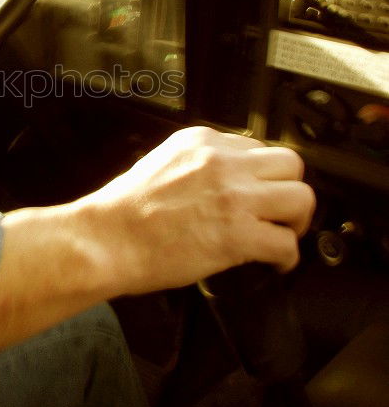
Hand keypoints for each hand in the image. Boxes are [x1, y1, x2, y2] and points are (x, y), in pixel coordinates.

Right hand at [72, 126, 315, 294]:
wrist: (106, 240)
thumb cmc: (121, 211)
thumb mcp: (160, 162)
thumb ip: (195, 165)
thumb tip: (217, 182)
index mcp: (202, 142)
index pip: (256, 147)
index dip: (261, 175)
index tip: (257, 192)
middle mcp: (223, 163)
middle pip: (290, 165)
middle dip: (289, 189)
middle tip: (281, 211)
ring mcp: (234, 198)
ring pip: (301, 198)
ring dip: (296, 221)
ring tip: (283, 234)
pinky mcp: (239, 236)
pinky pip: (287, 244)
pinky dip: (286, 258)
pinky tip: (274, 264)